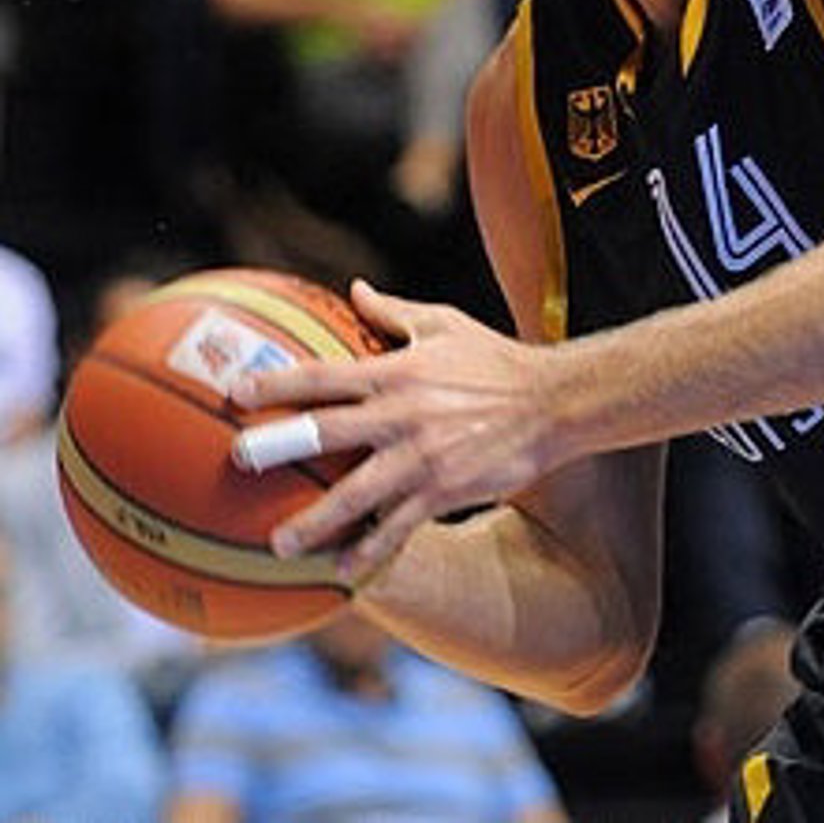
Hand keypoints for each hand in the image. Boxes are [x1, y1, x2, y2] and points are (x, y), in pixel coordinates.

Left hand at [229, 281, 560, 581]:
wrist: (551, 402)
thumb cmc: (493, 360)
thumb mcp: (447, 324)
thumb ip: (394, 312)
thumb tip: (353, 290)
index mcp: (398, 371)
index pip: (326, 375)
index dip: (278, 381)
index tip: (235, 391)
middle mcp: (403, 413)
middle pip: (328, 432)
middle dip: (279, 447)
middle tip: (237, 462)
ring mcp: (422, 456)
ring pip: (356, 493)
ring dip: (314, 520)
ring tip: (278, 543)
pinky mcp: (444, 490)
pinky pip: (398, 526)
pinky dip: (370, 548)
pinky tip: (342, 569)